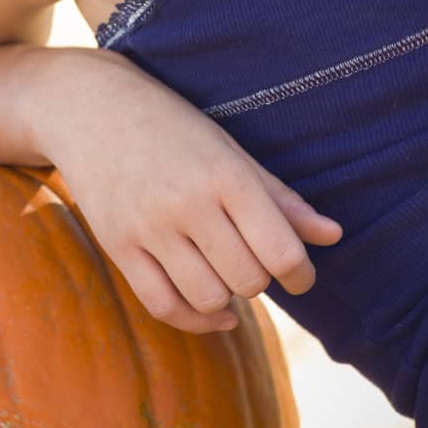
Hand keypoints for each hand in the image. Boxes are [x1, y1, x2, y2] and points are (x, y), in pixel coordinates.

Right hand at [42, 52, 343, 334]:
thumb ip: (281, 199)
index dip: (301, 274)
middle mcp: (188, 203)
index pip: (281, 250)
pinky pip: (163, 306)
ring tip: (229, 273)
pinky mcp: (118, 246)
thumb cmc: (175, 128)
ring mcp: (148, 227)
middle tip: (257, 262)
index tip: (300, 275)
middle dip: (261, 280)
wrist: (93, 108)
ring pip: (208, 298)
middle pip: (248, 279)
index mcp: (226, 174)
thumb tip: (335, 236)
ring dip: (229, 298)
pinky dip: (196, 319)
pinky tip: (214, 309)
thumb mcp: (232, 152)